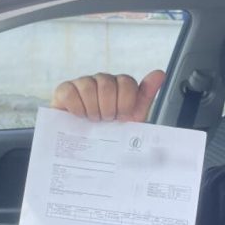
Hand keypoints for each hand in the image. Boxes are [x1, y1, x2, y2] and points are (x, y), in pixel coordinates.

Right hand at [50, 70, 165, 122]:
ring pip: (88, 86)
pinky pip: (69, 91)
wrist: (88, 150)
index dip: (125, 103)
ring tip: (92, 121)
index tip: (122, 118)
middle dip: (108, 108)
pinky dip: (76, 107)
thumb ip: (146, 96)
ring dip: (92, 110)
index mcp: (121, 86)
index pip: (126, 82)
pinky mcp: (64, 90)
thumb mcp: (133, 119)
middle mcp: (102, 81)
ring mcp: (83, 84)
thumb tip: (160, 73)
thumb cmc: (112, 133)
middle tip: (106, 121)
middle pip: (107, 84)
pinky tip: (78, 117)